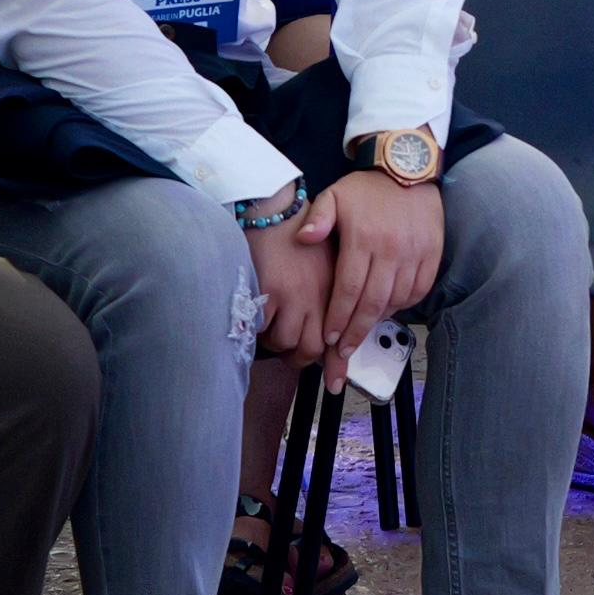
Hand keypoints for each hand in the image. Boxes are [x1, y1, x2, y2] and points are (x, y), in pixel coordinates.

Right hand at [246, 212, 335, 364]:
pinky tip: (256, 314)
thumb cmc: (297, 238)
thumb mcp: (324, 264)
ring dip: (275, 340)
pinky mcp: (270, 293)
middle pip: (310, 348)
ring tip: (270, 324)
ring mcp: (294, 295)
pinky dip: (257, 327)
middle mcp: (318, 295)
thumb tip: (327, 339)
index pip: (337, 335)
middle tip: (287, 348)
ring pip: (285, 341)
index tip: (336, 384)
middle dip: (297, 355)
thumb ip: (327, 300)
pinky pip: (262, 328)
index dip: (337, 364)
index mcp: (335, 288)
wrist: (273, 210)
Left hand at [309, 167, 446, 351]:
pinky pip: (419, 289)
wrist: (408, 166)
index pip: (348, 289)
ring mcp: (414, 252)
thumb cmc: (366, 187)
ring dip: (379, 320)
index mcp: (363, 238)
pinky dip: (405, 304)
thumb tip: (303, 238)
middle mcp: (390, 249)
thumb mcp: (334, 195)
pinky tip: (389, 309)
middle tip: (344, 351)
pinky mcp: (432, 252)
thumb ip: (318, 219)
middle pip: (372, 303)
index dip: (338, 317)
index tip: (330, 338)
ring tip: (363, 332)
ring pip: (396, 299)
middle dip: (356, 332)